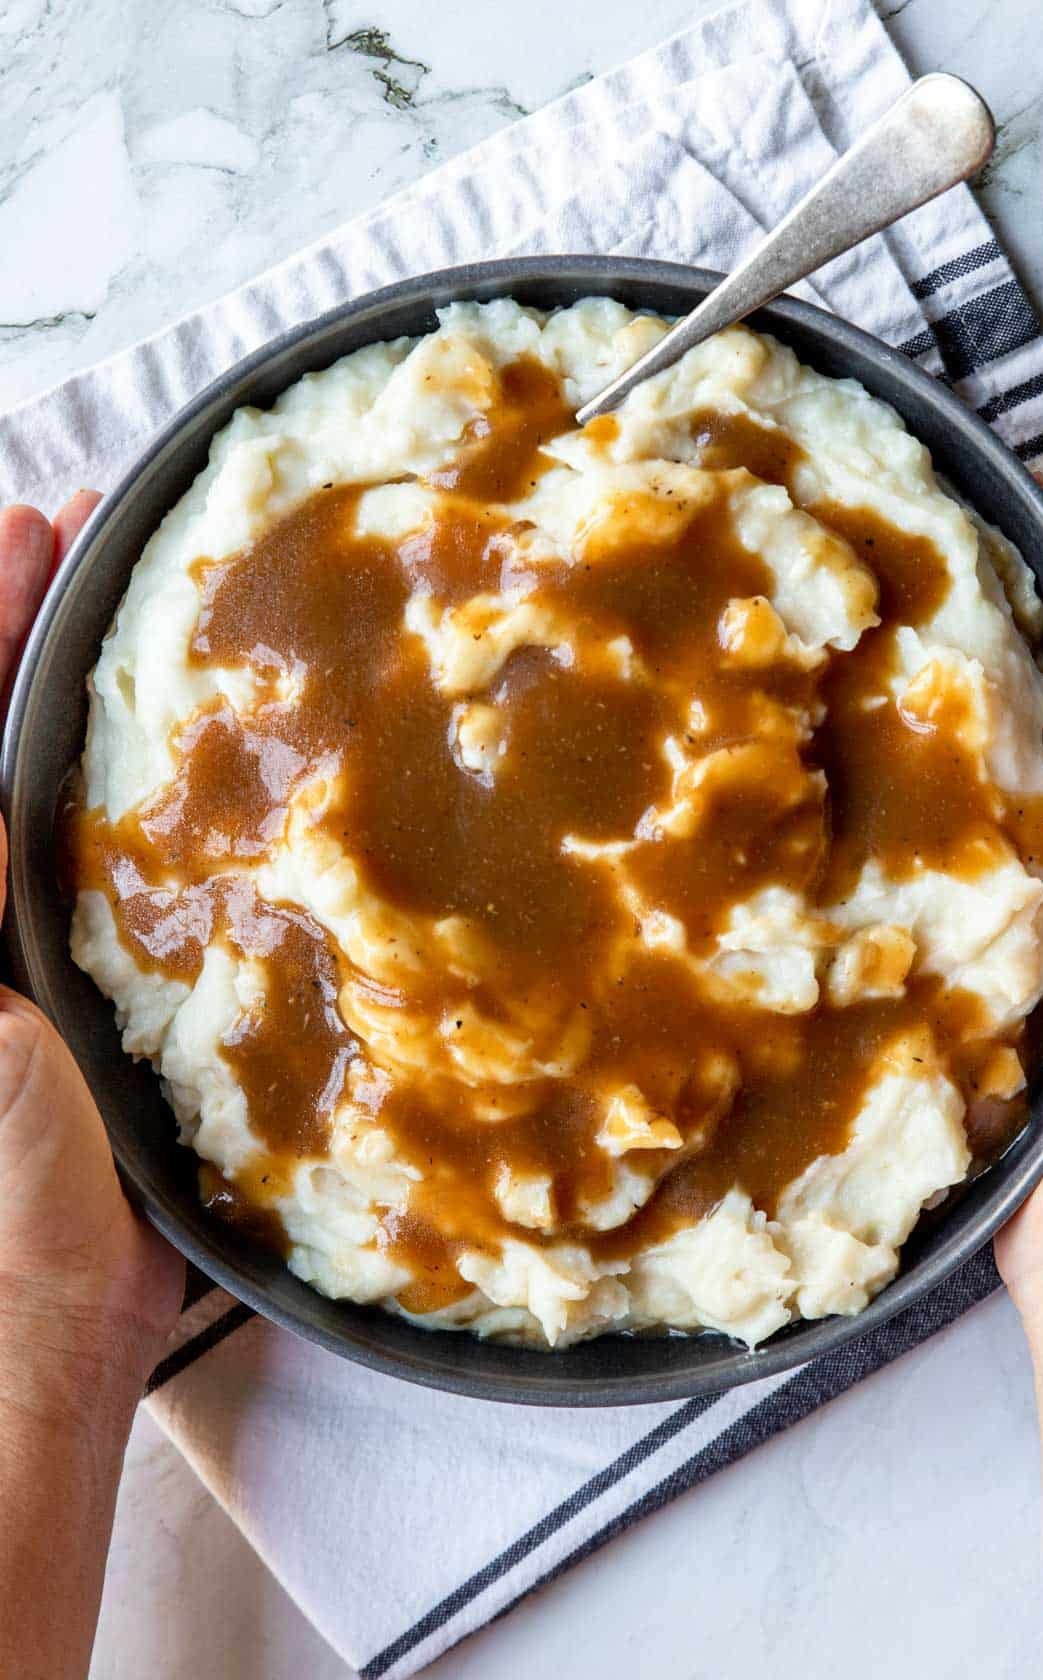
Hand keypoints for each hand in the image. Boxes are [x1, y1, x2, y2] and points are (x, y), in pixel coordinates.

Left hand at [0, 495, 181, 1396]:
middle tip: (83, 533)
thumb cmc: (1, 1165)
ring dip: (92, 690)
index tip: (24, 535)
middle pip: (3, 733)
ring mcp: (51, 929)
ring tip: (136, 602)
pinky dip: (159, 792)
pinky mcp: (119, 974)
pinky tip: (210, 749)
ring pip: (67, 780)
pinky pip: (135, 855)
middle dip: (29, 628)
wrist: (56, 1288)